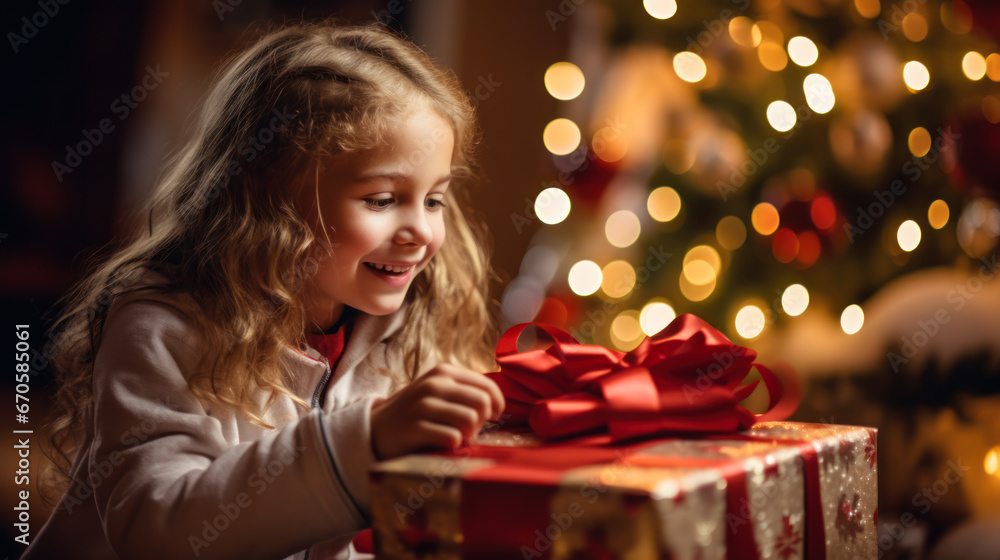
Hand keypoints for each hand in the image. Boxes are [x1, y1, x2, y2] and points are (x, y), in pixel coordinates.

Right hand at [369, 364, 504, 460]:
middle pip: (483, 402)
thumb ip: (464, 390)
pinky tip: (444, 444)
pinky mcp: (415, 427)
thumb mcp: (436, 391)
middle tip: (472, 430)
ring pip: (470, 419)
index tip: (494, 416)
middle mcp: (434, 384)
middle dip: (483, 421)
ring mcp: (423, 405)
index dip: (497, 403)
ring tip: (458, 437)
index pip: (487, 385)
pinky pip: (452, 437)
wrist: (375, 429)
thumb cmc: (414, 412)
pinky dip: (453, 444)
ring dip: (469, 434)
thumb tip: (496, 402)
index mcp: (443, 372)